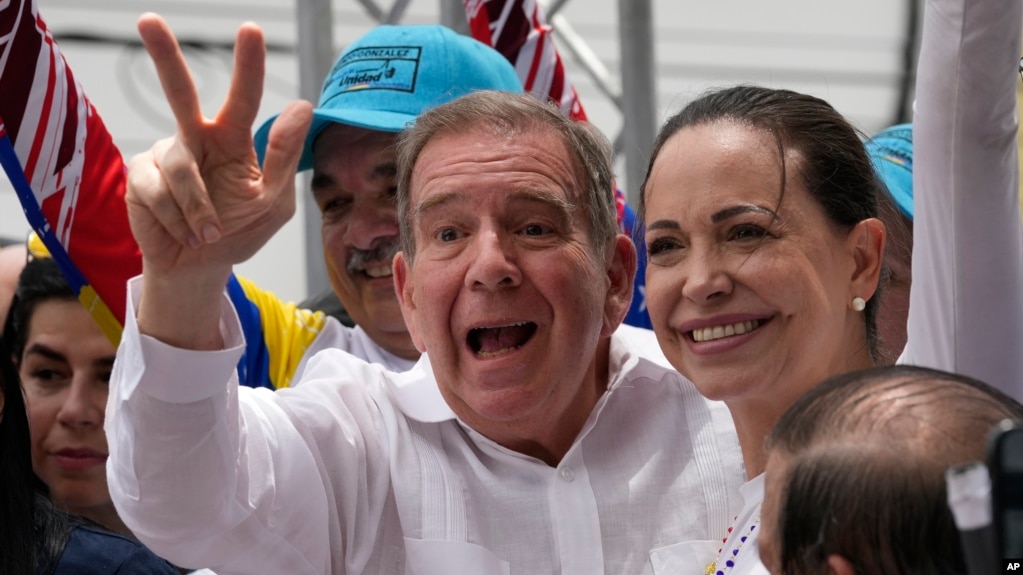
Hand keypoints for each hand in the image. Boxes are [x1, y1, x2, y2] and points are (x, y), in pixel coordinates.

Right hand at [126, 13, 311, 283]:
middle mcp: (196, 138)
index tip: (250, 30)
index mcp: (233, 140)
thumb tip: (302, 107)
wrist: (199, 268)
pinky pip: (157, 191)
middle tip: (149, 19)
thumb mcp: (273, 202)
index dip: (248, 66)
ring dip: (199, 210)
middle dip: (165, 56)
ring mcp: (164, 155)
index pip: (244, 98)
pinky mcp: (138, 176)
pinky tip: (183, 230)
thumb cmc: (239, 231)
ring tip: (206, 232)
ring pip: (181, 170)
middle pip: (180, 92)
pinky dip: (177, 219)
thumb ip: (284, 157)